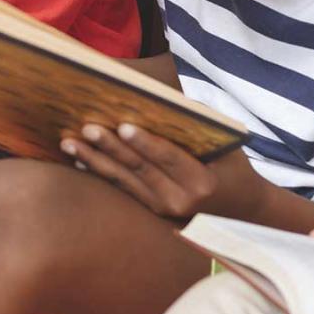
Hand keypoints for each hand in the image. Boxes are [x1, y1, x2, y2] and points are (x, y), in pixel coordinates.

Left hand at [60, 123, 269, 219]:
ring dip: (93, 161)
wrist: (244, 213)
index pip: (168, 158)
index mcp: (202, 182)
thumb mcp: (226, 145)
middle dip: (109, 147)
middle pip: (138, 169)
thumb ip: (197, 123)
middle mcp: (180, 201)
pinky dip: (100, 174)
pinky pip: (122, 190)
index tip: (122, 125)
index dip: (144, 142)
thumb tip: (162, 99)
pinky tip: (80, 161)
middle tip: (86, 128)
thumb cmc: (233, 168)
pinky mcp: (151, 214)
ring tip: (69, 143)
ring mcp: (163, 211)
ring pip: (123, 181)